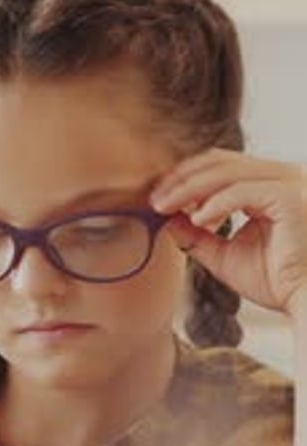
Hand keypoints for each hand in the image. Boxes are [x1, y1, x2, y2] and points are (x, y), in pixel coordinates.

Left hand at [150, 149, 306, 316]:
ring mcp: (290, 183)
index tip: (159, 198)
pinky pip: (243, 191)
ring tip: (166, 207)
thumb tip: (169, 220)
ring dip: (190, 189)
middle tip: (155, 200)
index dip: (187, 178)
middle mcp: (284, 176)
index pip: (222, 166)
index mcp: (271, 185)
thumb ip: (199, 237)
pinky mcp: (290, 197)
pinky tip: (197, 220)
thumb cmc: (278, 283)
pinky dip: (215, 204)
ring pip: (227, 172)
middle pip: (221, 162)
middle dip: (182, 179)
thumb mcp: (226, 256)